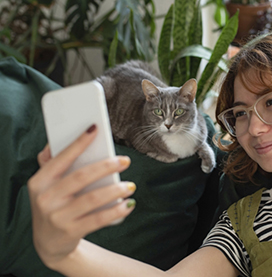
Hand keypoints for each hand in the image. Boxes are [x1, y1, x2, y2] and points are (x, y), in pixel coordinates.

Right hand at [28, 125, 135, 268]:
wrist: (48, 243)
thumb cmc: (54, 205)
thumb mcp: (46, 186)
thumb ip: (52, 164)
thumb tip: (57, 140)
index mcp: (40, 181)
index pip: (61, 158)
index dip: (79, 142)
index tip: (95, 128)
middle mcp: (46, 198)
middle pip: (81, 177)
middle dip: (106, 166)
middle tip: (125, 160)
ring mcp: (58, 217)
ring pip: (92, 198)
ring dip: (115, 190)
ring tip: (130, 185)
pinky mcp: (71, 231)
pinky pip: (98, 219)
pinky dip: (116, 211)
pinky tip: (128, 204)